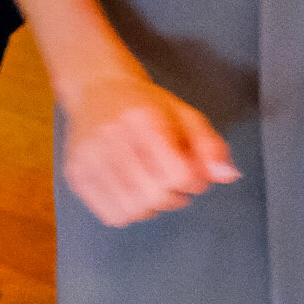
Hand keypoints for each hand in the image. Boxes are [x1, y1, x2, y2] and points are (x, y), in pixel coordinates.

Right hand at [60, 66, 239, 226]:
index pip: (178, 174)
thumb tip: (228, 176)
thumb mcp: (185, 115)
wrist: (96, 89)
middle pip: (155, 195)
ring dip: (151, 207)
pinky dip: (129, 211)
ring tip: (153, 188)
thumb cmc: (146, 105)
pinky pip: (111, 215)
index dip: (195, 181)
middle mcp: (112, 137)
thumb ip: (210, 145)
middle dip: (174, 197)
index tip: (193, 174)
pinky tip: (133, 192)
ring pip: (132, 210)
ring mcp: (89, 158)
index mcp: (144, 118)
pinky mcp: (76, 174)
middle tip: (175, 183)